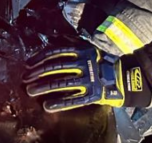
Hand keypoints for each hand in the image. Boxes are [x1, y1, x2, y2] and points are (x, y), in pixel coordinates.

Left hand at [23, 44, 151, 111]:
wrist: (126, 77)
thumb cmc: (104, 62)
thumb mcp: (89, 49)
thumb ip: (73, 48)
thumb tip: (50, 46)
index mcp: (82, 50)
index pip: (56, 52)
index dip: (40, 58)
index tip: (28, 64)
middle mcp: (84, 64)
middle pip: (56, 67)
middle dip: (38, 73)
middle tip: (25, 79)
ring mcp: (88, 80)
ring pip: (62, 83)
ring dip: (44, 87)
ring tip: (30, 91)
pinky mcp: (92, 95)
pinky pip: (73, 100)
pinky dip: (59, 104)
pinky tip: (47, 106)